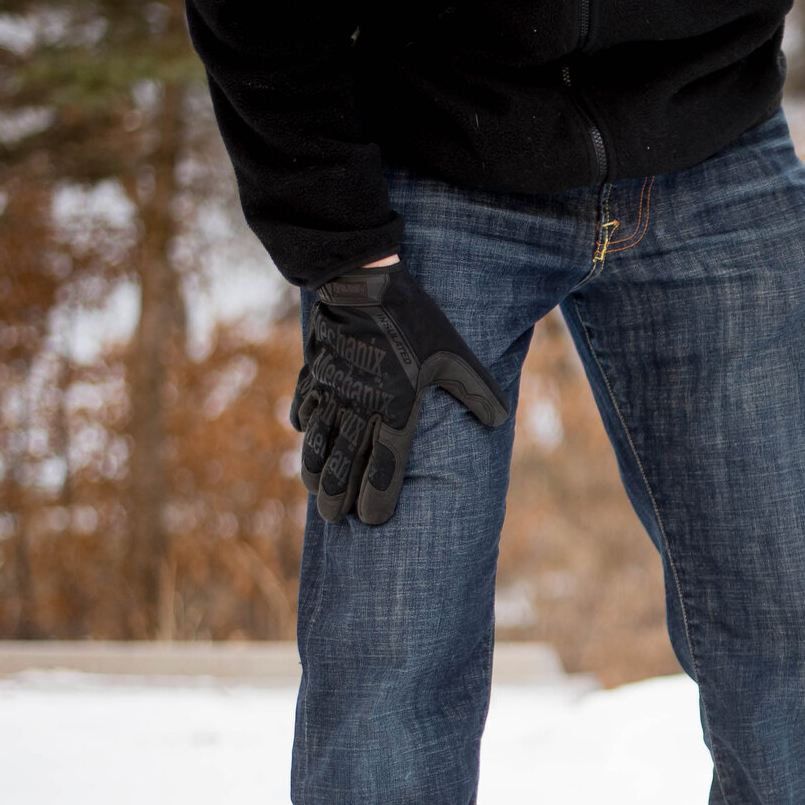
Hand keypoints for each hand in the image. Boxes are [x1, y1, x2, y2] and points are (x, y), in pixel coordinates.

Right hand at [291, 262, 510, 525]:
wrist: (362, 284)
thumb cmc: (415, 322)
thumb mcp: (455, 356)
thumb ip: (478, 392)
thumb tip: (501, 420)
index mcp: (395, 412)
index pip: (384, 470)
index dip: (375, 500)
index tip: (371, 520)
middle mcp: (358, 411)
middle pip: (341, 468)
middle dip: (335, 498)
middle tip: (334, 516)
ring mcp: (330, 395)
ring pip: (316, 447)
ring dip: (315, 473)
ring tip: (317, 492)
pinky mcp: (313, 377)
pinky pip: (303, 411)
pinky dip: (305, 430)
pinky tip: (307, 439)